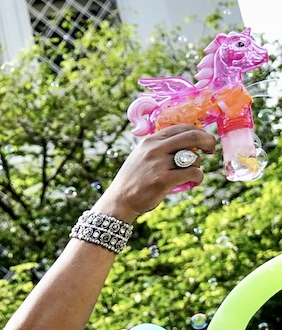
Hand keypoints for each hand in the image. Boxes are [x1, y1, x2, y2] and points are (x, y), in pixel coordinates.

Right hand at [97, 124, 217, 219]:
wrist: (118, 201)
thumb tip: (187, 141)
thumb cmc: (134, 180)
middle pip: (192, 137)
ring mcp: (158, 165)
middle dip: (208, 141)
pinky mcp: (163, 180)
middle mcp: (154, 149)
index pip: (181, 128)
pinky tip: (194, 181)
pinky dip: (198, 177)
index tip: (204, 140)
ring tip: (190, 174)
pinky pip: (193, 173)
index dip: (198, 131)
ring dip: (197, 166)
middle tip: (211, 149)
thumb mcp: (141, 156)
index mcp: (149, 141)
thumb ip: (159, 147)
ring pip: (194, 158)